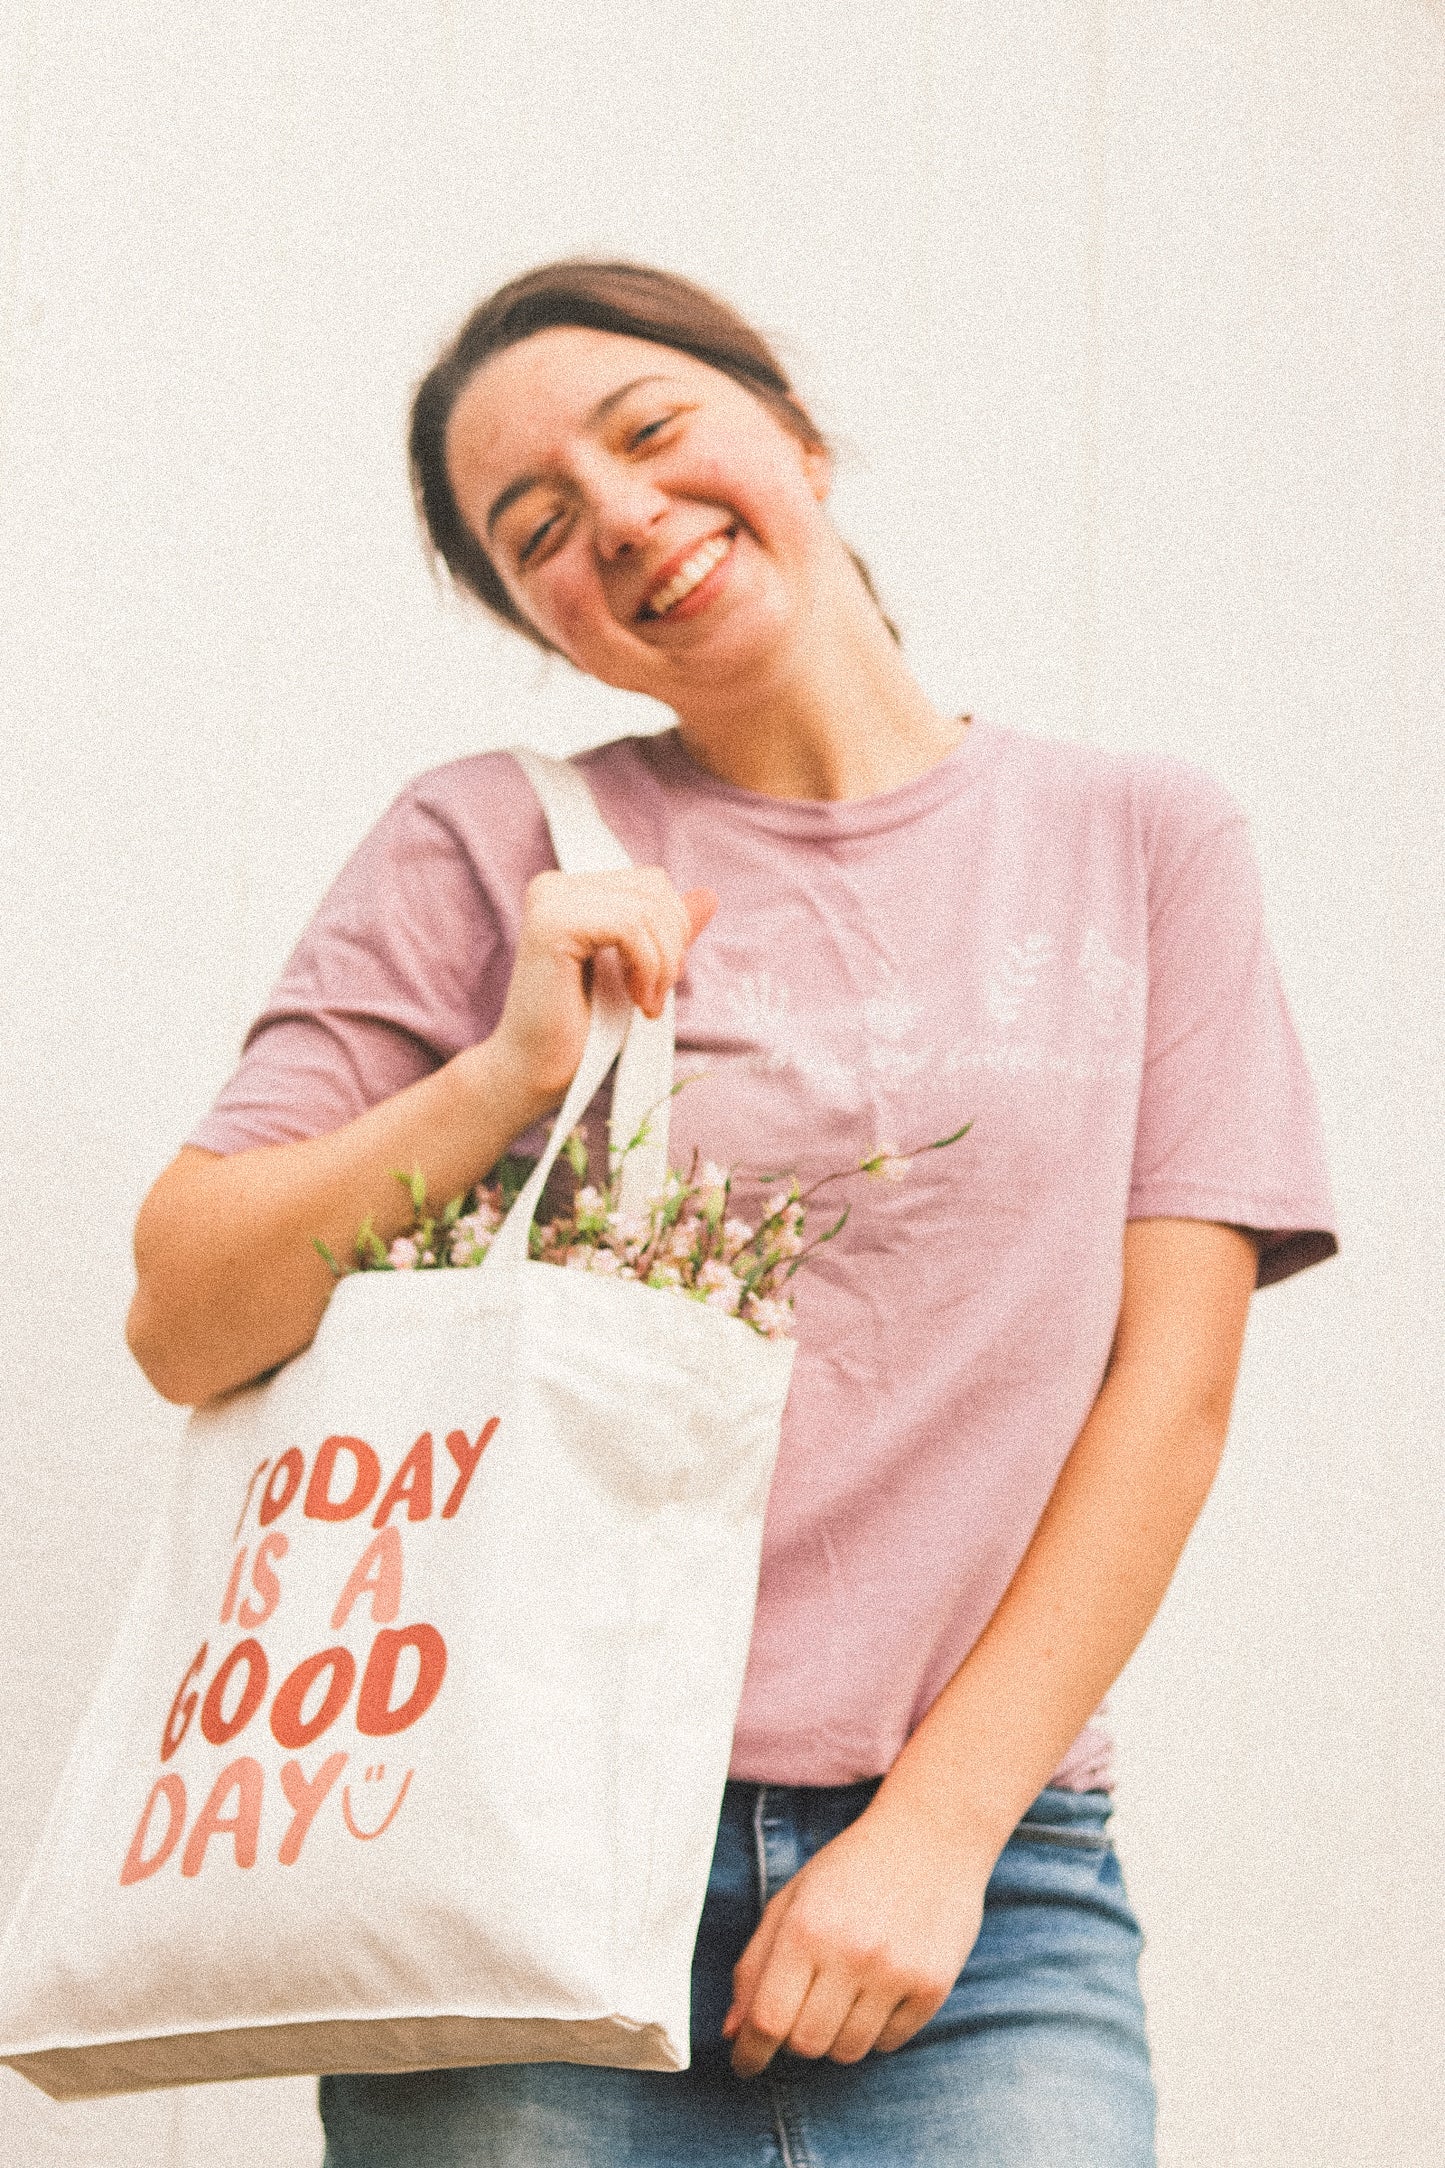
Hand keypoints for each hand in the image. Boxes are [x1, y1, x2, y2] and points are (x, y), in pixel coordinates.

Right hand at [490, 868, 716, 1105]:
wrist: (536, 1071)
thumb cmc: (583, 1031)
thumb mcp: (640, 970)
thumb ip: (667, 932)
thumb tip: (708, 896)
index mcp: (571, 891)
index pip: (650, 883)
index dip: (673, 932)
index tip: (659, 982)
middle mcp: (555, 886)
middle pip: (653, 889)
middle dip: (672, 947)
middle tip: (655, 997)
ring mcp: (550, 901)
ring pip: (646, 908)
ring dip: (661, 964)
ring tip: (645, 1004)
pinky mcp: (552, 923)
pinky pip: (629, 926)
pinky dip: (647, 966)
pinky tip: (636, 1000)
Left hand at [722, 1796, 989, 2077]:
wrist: (930, 1834)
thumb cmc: (850, 1868)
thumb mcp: (792, 1899)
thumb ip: (755, 1963)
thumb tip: (733, 2031)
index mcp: (806, 1928)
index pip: (768, 2019)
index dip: (749, 2053)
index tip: (745, 2063)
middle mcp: (851, 1953)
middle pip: (806, 2044)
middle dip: (794, 2037)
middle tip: (803, 2008)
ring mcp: (895, 1972)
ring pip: (847, 2052)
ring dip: (835, 2036)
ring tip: (843, 1994)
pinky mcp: (932, 1987)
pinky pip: (889, 2044)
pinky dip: (875, 2030)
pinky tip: (878, 1990)